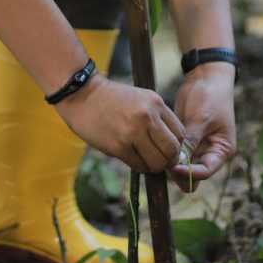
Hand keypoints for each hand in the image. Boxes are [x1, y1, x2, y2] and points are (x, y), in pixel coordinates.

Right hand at [56, 74, 184, 173]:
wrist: (83, 95)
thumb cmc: (113, 99)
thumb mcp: (141, 99)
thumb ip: (158, 119)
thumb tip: (173, 150)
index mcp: (156, 103)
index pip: (180, 134)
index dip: (176, 146)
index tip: (167, 150)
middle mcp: (147, 117)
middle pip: (172, 150)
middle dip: (168, 160)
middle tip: (160, 161)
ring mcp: (133, 132)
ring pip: (157, 162)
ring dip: (154, 166)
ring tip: (146, 161)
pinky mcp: (118, 146)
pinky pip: (139, 166)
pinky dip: (139, 167)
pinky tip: (132, 158)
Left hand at [168, 65, 235, 192]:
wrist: (205, 78)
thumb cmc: (210, 97)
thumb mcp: (201, 119)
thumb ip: (191, 141)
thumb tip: (179, 162)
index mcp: (221, 151)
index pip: (205, 172)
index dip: (189, 173)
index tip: (173, 167)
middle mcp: (209, 153)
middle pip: (193, 174)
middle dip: (179, 171)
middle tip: (162, 161)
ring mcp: (197, 147)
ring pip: (182, 166)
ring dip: (171, 162)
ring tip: (157, 154)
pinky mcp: (185, 139)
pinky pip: (175, 153)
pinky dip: (167, 152)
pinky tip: (155, 147)